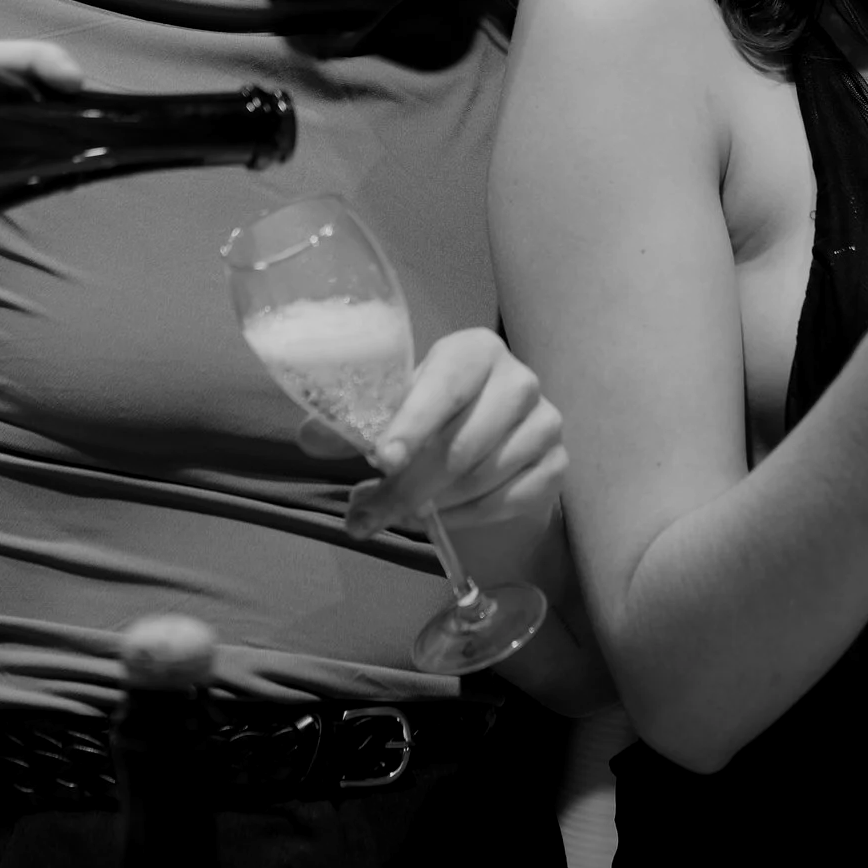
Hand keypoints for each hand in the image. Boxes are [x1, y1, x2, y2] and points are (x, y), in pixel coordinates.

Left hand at [295, 328, 566, 541]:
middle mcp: (519, 380)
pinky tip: (441, 517)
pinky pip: (507, 501)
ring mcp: (545, 422)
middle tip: (367, 516)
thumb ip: (352, 423)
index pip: (445, 387)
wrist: (490, 430)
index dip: (412, 425)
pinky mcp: (556, 463)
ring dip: (433, 506)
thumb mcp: (393, 406)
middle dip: (408, 488)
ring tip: (396, 515)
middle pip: (462, 445)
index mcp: (475, 351)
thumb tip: (311, 440)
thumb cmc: (433, 411)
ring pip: (482, 478)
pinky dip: (466, 517)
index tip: (382, 461)